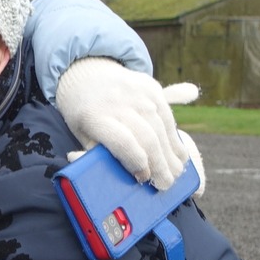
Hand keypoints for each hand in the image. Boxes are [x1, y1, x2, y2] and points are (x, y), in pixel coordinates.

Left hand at [55, 60, 201, 192]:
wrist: (88, 74)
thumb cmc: (85, 116)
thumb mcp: (81, 135)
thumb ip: (94, 156)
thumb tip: (105, 181)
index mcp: (95, 116)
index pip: (122, 142)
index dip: (136, 162)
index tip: (142, 178)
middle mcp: (118, 102)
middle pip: (147, 138)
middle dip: (159, 165)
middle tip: (164, 185)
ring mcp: (137, 93)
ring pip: (161, 129)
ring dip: (171, 155)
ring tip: (174, 174)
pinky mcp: (152, 88)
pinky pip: (168, 116)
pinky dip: (175, 138)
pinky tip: (178, 155)